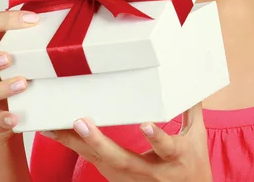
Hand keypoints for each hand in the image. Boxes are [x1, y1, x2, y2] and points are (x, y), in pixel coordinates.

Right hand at [0, 10, 39, 140]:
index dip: (6, 19)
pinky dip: (3, 117)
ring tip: (22, 84)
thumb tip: (77, 20)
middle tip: (9, 58)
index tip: (33, 19)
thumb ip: (42, 35)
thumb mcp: (29, 49)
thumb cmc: (23, 66)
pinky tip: (15, 117)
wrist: (8, 106)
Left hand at [43, 102, 212, 181]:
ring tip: (56, 127)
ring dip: (78, 145)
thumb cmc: (194, 163)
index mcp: (175, 157)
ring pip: (102, 164)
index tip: (145, 124)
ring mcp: (133, 180)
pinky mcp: (119, 180)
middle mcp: (152, 172)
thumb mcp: (197, 136)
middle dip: (99, 142)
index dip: (156, 138)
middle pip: (123, 161)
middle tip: (80, 122)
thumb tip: (190, 80)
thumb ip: (191, 108)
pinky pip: (95, 163)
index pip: (166, 148)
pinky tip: (60, 134)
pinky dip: (77, 148)